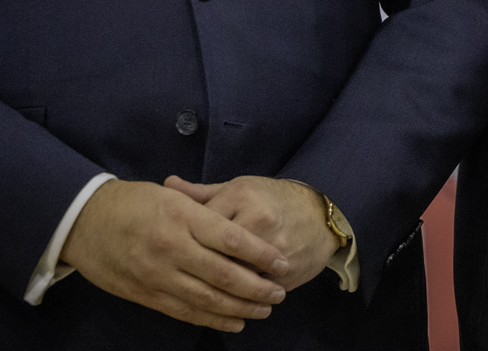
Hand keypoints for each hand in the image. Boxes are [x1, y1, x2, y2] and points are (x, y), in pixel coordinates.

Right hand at [60, 178, 289, 332]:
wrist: (83, 222)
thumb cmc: (131, 202)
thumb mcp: (169, 195)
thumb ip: (204, 210)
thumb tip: (242, 229)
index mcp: (181, 216)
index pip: (231, 239)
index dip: (260, 254)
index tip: (282, 261)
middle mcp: (171, 247)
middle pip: (224, 274)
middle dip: (256, 287)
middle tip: (279, 292)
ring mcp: (157, 274)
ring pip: (207, 298)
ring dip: (240, 307)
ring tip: (264, 309)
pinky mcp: (146, 294)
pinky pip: (185, 311)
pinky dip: (213, 319)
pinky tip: (234, 321)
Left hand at [165, 175, 339, 290]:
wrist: (320, 217)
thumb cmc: (272, 199)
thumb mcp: (238, 188)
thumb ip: (202, 193)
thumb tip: (167, 183)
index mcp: (241, 196)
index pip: (201, 221)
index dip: (181, 238)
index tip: (169, 247)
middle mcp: (257, 221)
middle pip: (215, 252)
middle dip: (194, 267)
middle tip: (178, 275)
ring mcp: (273, 250)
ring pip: (233, 277)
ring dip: (214, 288)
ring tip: (196, 290)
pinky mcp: (284, 273)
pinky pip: (252, 292)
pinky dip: (237, 300)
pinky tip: (222, 303)